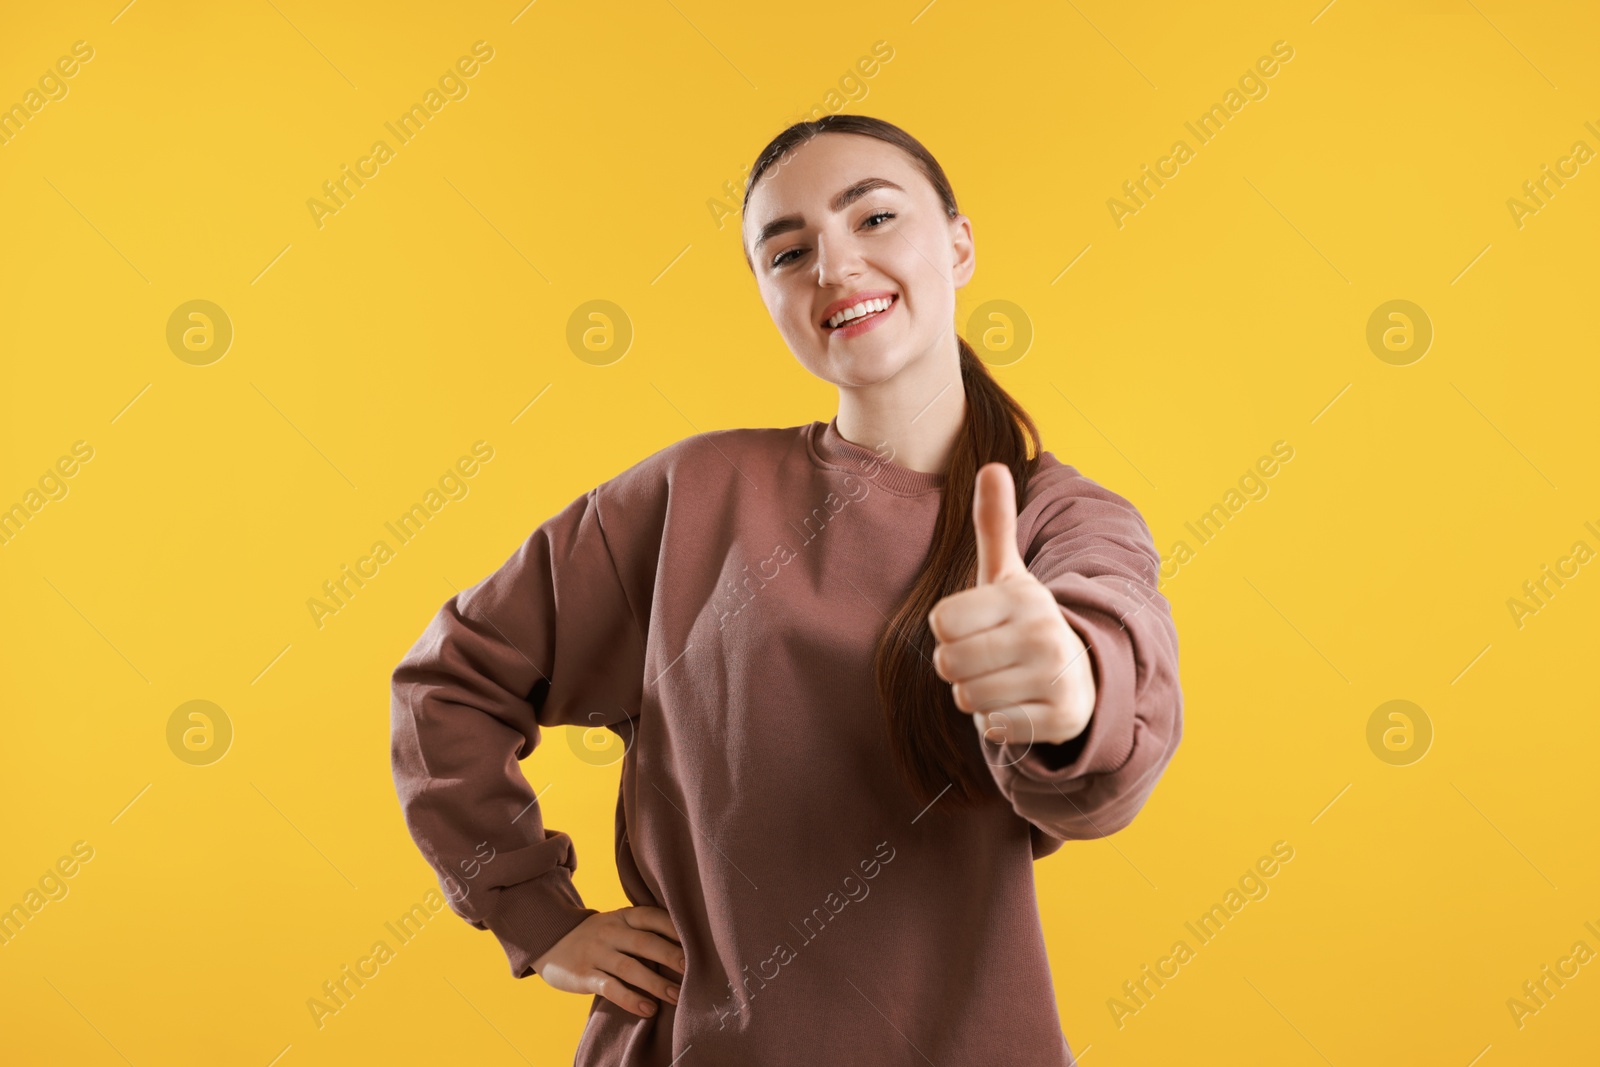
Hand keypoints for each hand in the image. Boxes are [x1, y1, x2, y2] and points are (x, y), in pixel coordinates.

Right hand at [532, 906, 684, 1017]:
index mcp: (623, 916)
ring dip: (656, 983)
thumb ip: (643, 930)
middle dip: (671, 956)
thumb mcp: (617, 923)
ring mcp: (597, 953)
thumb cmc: (597, 936)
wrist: (549, 941)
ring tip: (677, 996)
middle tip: (694, 971)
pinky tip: (648, 1009)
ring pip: (630, 967)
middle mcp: (610, 931)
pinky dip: (630, 999)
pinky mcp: (584, 975)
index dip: (676, 928)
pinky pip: (610, 988)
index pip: (653, 917)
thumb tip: (686, 944)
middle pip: (646, 943)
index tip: (699, 941)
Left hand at [927, 462, 1095, 748]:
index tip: (976, 626)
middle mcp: (1042, 632)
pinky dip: (999, 724)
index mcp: (1021, 595)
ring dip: (976, 696)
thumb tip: (992, 465)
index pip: (940, 621)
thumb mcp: (1007, 574)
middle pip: (948, 663)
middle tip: (988, 658)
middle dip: (958, 667)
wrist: (1080, 674)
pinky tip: (1021, 706)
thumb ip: (994, 524)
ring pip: (968, 699)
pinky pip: (995, 729)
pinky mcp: (1061, 718)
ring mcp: (1056, 677)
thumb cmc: (1022, 621)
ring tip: (1004, 680)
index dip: (948, 629)